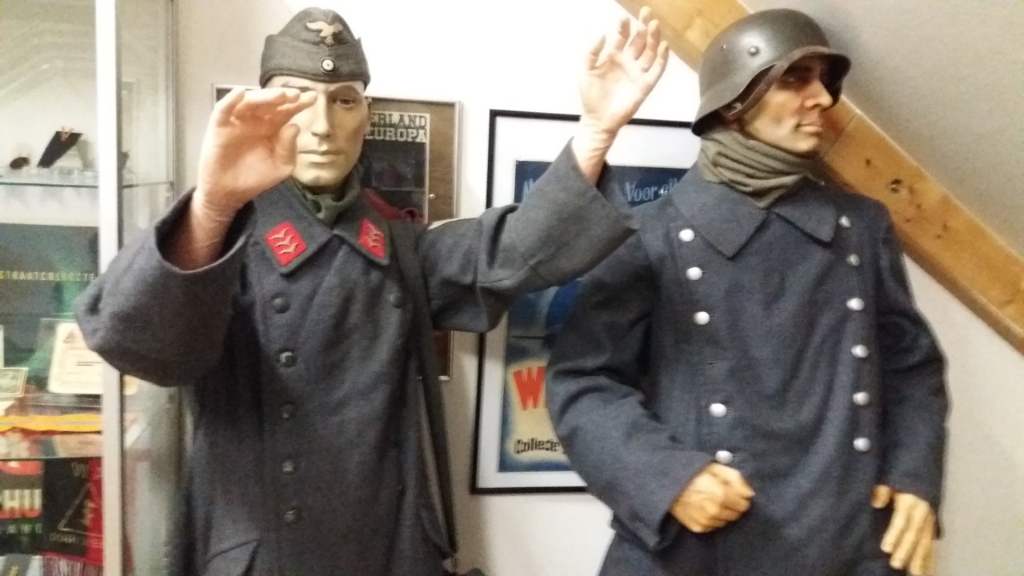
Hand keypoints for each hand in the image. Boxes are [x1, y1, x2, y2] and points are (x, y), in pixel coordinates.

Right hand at [194, 87, 316, 214]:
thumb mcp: (281, 167)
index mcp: (273, 127)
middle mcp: (256, 120)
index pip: (287, 111)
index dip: (299, 103)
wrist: (229, 193)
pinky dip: (230, 100)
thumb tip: (295, 127)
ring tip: (279, 95)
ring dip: (264, 96)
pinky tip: (240, 93)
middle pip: (271, 103)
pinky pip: (223, 110)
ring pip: (250, 102)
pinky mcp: (219, 126)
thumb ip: (289, 149)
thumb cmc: (256, 178)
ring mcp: (238, 121)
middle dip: (284, 97)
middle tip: (296, 94)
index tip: (313, 97)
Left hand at [577, 6, 669, 138]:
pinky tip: (663, 46)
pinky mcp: (645, 85)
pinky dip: (662, 58)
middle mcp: (628, 61)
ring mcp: (638, 72)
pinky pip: (657, 70)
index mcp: (613, 56)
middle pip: (639, 40)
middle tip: (646, 12)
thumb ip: (591, 52)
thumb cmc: (591, 95)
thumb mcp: (585, 71)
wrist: (597, 119)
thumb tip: (602, 34)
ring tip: (655, 25)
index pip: (622, 37)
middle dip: (643, 25)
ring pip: (649, 51)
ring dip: (653, 38)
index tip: (623, 19)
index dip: (623, 27)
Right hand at [671, 463, 754, 532]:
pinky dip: (712, 518)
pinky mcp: (698, 527)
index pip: (744, 504)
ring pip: (725, 521)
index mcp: (722, 495)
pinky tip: (704, 508)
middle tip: (722, 495)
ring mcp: (706, 521)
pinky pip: (713, 525)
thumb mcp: (715, 467)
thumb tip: (749, 493)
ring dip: (723, 512)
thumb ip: (736, 478)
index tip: (733, 491)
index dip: (740, 497)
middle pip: (736, 514)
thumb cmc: (692, 473)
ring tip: (711, 501)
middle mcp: (715, 511)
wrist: (667, 483)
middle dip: (732, 505)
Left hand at [874, 485, 935, 575]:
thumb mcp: (889, 480)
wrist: (921, 472)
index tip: (886, 548)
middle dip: (906, 550)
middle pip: (914, 534)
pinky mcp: (932, 526)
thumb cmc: (898, 479)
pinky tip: (927, 571)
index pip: (901, 520)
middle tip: (896, 565)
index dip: (894, 534)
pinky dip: (930, 558)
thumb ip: (883, 490)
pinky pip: (931, 543)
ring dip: (921, 559)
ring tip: (915, 574)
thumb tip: (875, 502)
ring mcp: (929, 520)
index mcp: (910, 501)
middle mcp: (922, 512)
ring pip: (925, 541)